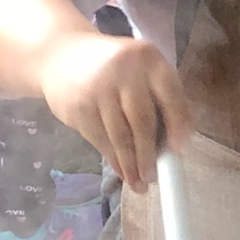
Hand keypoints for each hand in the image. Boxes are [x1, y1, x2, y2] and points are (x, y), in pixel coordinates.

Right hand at [35, 30, 187, 191]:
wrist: (60, 55)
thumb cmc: (113, 68)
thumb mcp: (140, 69)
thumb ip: (159, 96)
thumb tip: (176, 144)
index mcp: (149, 59)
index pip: (171, 94)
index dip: (178, 124)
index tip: (180, 150)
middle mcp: (124, 71)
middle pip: (143, 121)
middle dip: (149, 155)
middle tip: (154, 178)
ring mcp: (98, 89)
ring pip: (120, 136)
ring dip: (131, 165)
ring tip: (139, 183)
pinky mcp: (78, 107)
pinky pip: (100, 140)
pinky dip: (112, 159)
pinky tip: (121, 171)